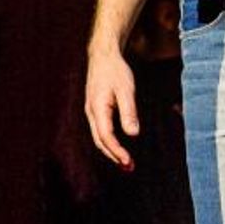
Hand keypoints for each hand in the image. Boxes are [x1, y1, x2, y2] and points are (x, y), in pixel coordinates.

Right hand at [85, 47, 140, 169]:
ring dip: (111, 151)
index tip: (129, 162)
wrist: (103, 56)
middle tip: (130, 168)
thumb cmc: (115, 71)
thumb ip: (129, 111)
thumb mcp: (126, 89)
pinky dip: (109, 142)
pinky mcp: (95, 110)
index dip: (117, 151)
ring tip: (126, 163)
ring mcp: (91, 112)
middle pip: (100, 141)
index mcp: (97, 108)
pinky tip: (119, 146)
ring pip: (99, 137)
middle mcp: (91, 113)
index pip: (106, 136)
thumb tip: (133, 134)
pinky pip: (100, 130)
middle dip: (114, 156)